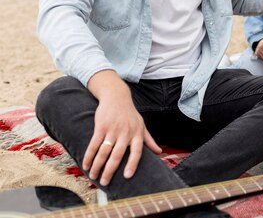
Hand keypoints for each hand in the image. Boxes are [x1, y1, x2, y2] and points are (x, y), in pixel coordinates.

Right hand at [83, 70, 160, 185]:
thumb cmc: (130, 114)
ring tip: (93, 176)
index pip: (137, 151)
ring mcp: (112, 129)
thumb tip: (159, 152)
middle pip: (117, 155)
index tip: (127, 176)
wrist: (117, 97)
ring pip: (104, 151)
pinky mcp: (101, 126)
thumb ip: (149, 140)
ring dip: (97, 166)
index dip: (133, 164)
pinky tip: (85, 165)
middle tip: (105, 183)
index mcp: (137, 134)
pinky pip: (94, 144)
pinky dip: (89, 156)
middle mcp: (125, 133)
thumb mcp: (142, 125)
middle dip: (110, 170)